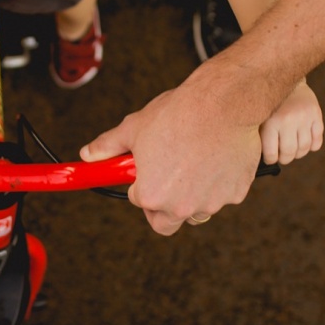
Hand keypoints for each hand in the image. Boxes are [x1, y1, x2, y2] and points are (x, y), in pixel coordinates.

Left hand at [80, 81, 263, 235]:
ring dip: (191, 196)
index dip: (141, 184)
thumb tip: (89, 154)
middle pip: (165, 223)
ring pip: (196, 210)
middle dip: (162, 208)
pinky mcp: (236, 193)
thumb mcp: (134, 128)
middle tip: (164, 180)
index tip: (146, 169)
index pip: (139, 201)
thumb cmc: (179, 114)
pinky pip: (222, 195)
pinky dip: (218, 183)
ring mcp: (211, 202)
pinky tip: (214, 157)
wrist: (222, 102)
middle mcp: (181, 206)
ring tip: (191, 162)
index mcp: (152, 195)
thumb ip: (108, 146)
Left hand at [259, 80, 323, 164]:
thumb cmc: (267, 102)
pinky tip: (304, 142)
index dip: (270, 159)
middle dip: (285, 159)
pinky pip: (317, 141)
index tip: (270, 158)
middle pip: (290, 153)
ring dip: (298, 153)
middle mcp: (289, 120)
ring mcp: (304, 117)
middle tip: (282, 156)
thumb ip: (260, 135)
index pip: (272, 154)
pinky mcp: (316, 114)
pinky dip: (312, 146)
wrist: (284, 75)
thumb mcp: (259, 116)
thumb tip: (262, 160)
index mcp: (271, 122)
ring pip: (305, 148)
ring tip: (292, 149)